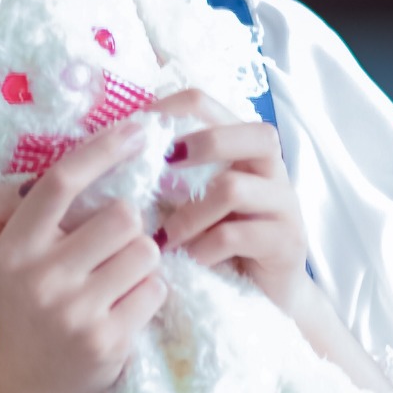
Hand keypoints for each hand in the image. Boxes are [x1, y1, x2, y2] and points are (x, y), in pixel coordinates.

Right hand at [0, 122, 167, 392]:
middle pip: (121, 216)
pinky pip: (155, 290)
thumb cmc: (18, 308)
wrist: (30, 388)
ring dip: (141, 259)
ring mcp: (76, 312)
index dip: (104, 149)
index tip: (139, 129)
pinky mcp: (109, 341)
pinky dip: (148, 293)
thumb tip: (23, 173)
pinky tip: (126, 305)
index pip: (61, 181)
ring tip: (119, 277)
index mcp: (13, 248)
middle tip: (115, 243)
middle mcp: (41, 277)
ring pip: (145, 251)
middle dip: (128, 224)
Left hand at [152, 86, 312, 312]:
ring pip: (233, 188)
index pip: (206, 103)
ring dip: (188, 214)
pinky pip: (236, 235)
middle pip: (250, 132)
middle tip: (161, 171)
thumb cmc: (215, 237)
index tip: (132, 133)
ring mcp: (283, 203)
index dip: (167, 110)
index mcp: (239, 144)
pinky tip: (186, 260)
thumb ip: (164, 175)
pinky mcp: (285, 242)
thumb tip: (107, 155)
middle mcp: (269, 166)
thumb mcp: (189, 198)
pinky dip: (202, 247)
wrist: (264, 289)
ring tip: (163, 237)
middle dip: (200, 146)